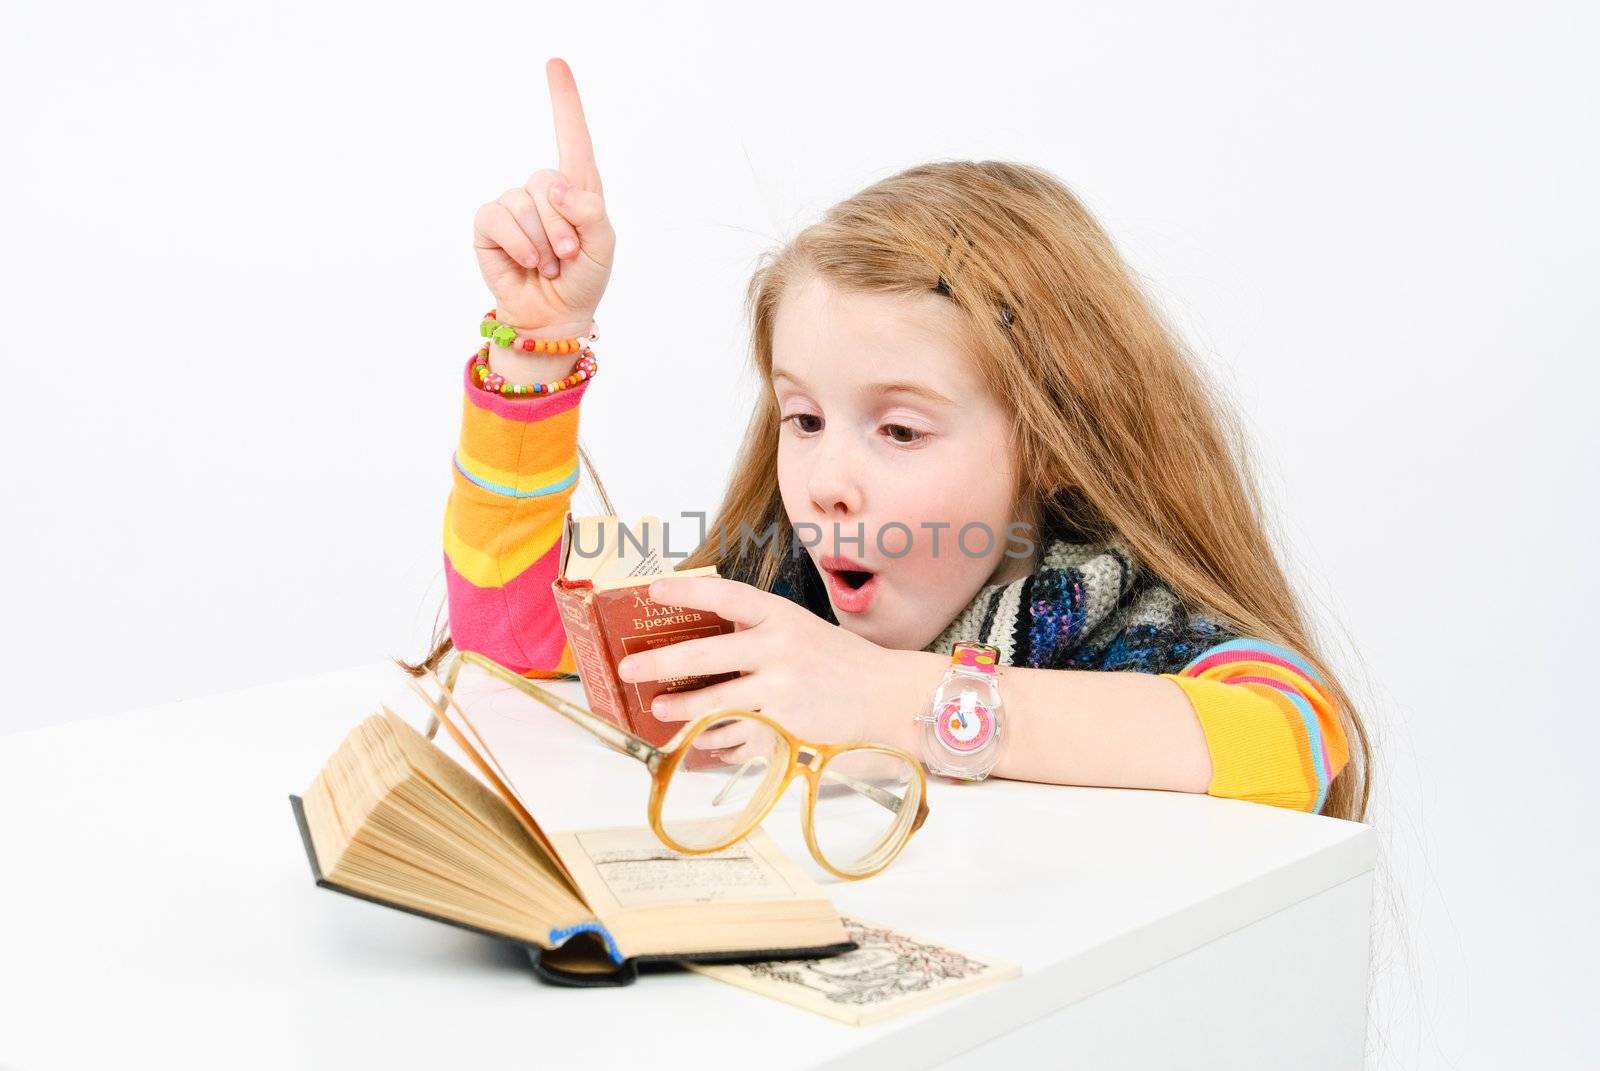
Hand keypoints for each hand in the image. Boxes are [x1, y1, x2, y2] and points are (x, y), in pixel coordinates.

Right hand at [472, 57, 615, 332]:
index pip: (571, 137)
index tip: (555, 63)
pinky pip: (499, 218)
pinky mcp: (490, 224)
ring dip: (543, 243)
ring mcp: (515, 205)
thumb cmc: (583, 279)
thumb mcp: (603, 247)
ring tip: (548, 266)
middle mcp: (544, 190)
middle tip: (569, 257)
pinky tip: (526, 264)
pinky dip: (518, 244)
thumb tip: (557, 189)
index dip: (564, 100)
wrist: (554, 315)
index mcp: (577, 188)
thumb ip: (591, 213)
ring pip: (526, 204)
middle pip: (549, 182)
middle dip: (563, 226)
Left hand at [615, 575, 942, 758]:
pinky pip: (738, 737)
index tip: (651, 590)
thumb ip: (761, 633)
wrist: (891, 698)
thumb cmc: (844, 664)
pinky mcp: (785, 728)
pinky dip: (716, 742)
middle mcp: (779, 649)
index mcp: (782, 616)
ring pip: (714, 703)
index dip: (685, 592)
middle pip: (703, 655)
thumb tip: (708, 640)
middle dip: (659, 663)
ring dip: (680, 709)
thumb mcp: (804, 631)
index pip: (725, 596)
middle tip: (630, 669)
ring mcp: (781, 691)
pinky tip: (700, 743)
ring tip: (659, 710)